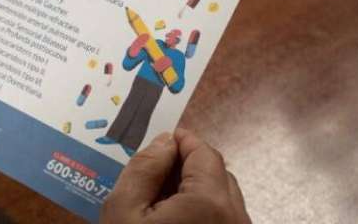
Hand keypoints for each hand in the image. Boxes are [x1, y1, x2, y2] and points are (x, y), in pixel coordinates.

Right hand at [101, 129, 250, 223]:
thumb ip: (144, 168)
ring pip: (220, 199)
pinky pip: (221, 219)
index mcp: (210, 203)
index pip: (204, 152)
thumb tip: (164, 141)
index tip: (156, 143)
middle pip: (215, 174)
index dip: (180, 142)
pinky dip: (200, 213)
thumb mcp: (123, 211)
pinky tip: (172, 221)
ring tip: (158, 204)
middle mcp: (235, 218)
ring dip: (192, 192)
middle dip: (184, 168)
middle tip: (151, 178)